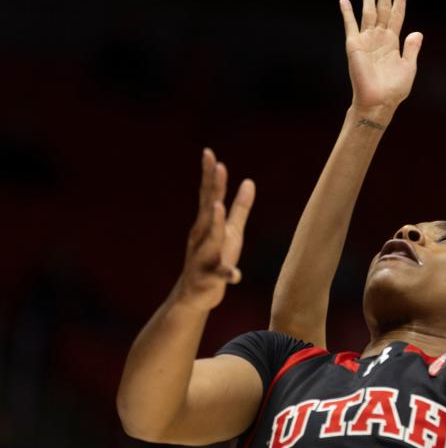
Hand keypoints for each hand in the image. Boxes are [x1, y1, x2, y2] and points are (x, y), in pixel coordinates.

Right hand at [174, 148, 254, 310]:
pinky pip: (219, 275)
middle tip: (217, 165)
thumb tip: (250, 181)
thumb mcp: (231, 231)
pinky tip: (236, 274)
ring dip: (214, 222)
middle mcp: (202, 236)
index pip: (209, 195)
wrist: (195, 295)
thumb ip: (240, 207)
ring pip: (210, 238)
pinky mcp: (209, 278)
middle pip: (208, 208)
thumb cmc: (214, 258)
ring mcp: (203, 256)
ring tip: (218, 206)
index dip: (210, 174)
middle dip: (213, 187)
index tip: (209, 152)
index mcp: (207, 224)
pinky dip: (228, 273)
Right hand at [339, 0, 423, 113]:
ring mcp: (366, 40)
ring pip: (368, 12)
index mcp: (394, 42)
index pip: (398, 14)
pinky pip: (350, 25)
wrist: (378, 102)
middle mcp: (380, 37)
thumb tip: (418, 32)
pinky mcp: (354, 45)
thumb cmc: (394, 89)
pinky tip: (345, 0)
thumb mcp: (408, 67)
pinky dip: (347, 13)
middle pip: (383, 8)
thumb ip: (412, 49)